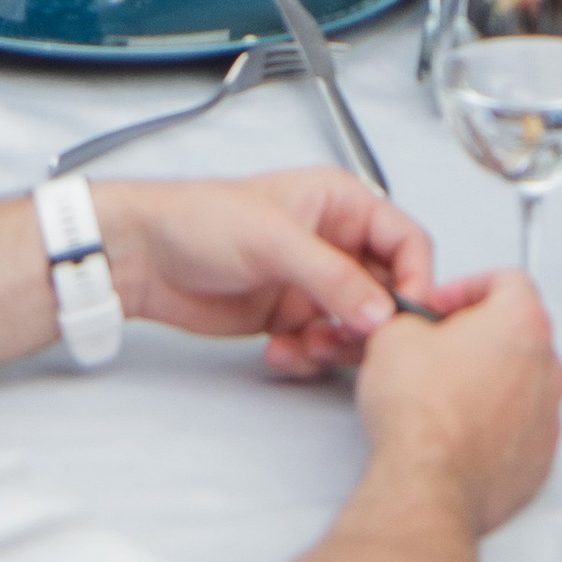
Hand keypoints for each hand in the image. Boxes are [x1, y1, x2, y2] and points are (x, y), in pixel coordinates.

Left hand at [103, 165, 438, 377]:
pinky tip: (279, 351)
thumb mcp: (274, 239)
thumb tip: (381, 310)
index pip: (406, 241)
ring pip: (357, 325)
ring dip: (338, 345)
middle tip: (348, 340)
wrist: (145, 258)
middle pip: (387, 290)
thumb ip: (333, 276)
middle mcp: (334, 243)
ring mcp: (313, 283)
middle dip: (372, 323)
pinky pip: (321, 345)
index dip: (415, 279)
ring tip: (308, 345)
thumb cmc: (200, 219)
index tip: (403, 316)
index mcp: (342, 204)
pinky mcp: (291, 316)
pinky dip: (308, 357)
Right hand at [355, 266, 561, 532]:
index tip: (442, 307)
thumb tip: (410, 329)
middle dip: (480, 335)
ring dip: (491, 381)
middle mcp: (547, 368)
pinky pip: (523, 429)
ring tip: (447, 393)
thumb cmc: (423, 417)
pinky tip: (460, 432)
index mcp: (522, 323)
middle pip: (520, 332)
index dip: (466, 287)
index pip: (507, 281)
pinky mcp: (540, 460)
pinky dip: (497, 425)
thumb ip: (413, 320)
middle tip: (441, 346)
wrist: (429, 483)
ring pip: (524, 382)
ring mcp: (548, 417)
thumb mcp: (395, 336)